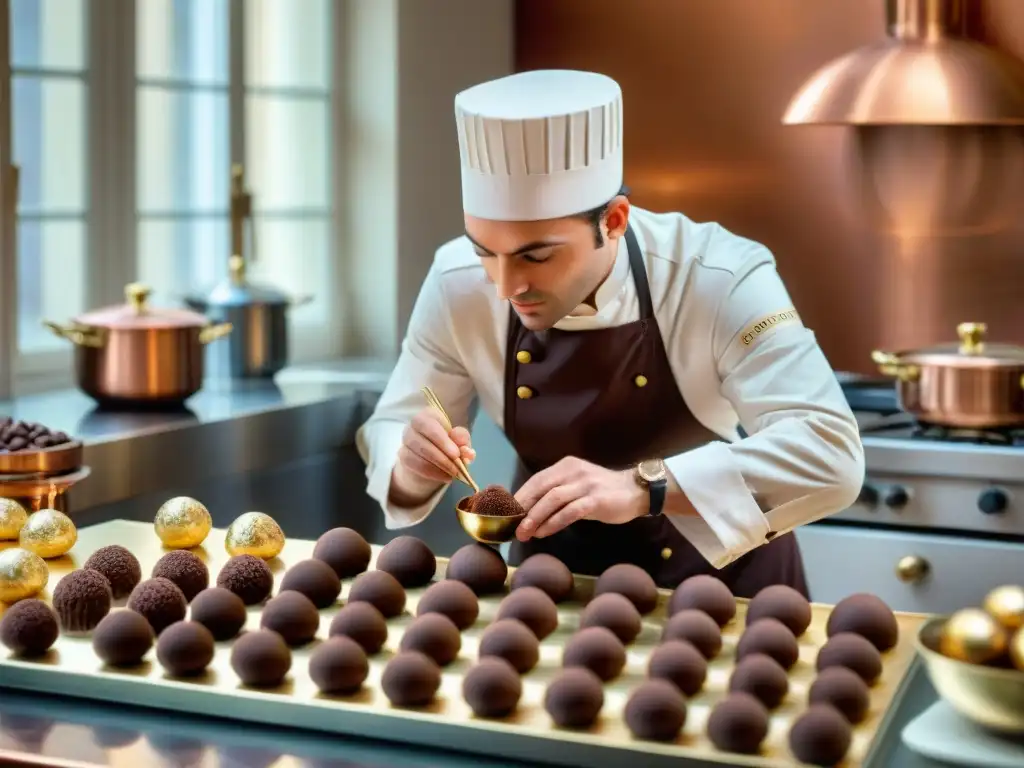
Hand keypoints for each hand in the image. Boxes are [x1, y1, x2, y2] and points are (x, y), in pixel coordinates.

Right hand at [392, 408, 474, 501]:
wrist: (434, 460)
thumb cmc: (449, 445)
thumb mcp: (460, 442)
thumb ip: (464, 443)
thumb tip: (468, 451)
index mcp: (429, 415)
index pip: (429, 423)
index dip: (442, 440)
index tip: (456, 454)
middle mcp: (414, 425)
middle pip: (421, 439)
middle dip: (440, 456)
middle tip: (456, 468)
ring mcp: (406, 440)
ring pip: (416, 453)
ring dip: (436, 466)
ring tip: (452, 473)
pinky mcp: (403, 455)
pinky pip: (414, 465)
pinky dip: (430, 473)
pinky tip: (443, 477)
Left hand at [514, 457, 646, 540]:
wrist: (636, 492)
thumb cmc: (602, 493)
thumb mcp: (577, 487)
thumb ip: (556, 494)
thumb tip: (528, 513)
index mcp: (565, 466)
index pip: (536, 480)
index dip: (519, 497)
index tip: (507, 515)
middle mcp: (573, 471)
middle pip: (540, 488)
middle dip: (523, 508)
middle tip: (511, 527)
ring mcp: (585, 485)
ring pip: (553, 499)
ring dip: (535, 517)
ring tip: (524, 533)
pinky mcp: (596, 500)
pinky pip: (570, 512)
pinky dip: (554, 523)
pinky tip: (544, 533)